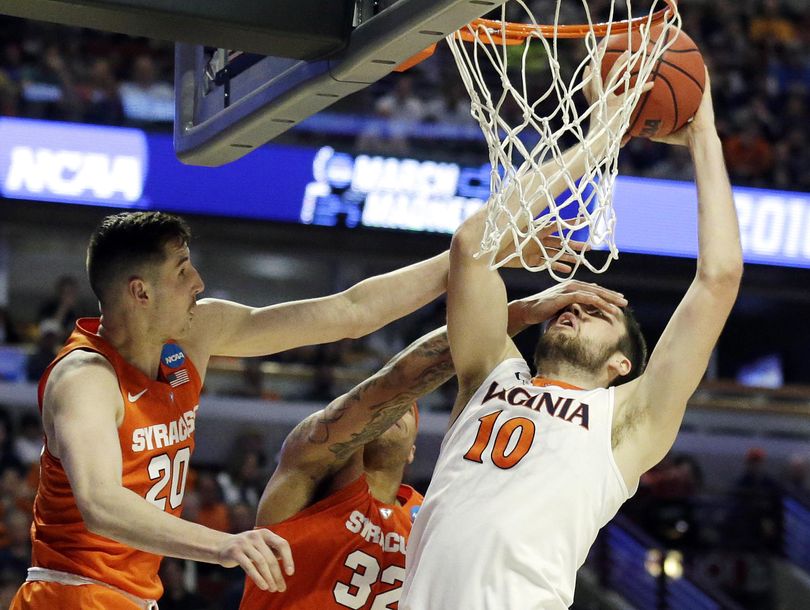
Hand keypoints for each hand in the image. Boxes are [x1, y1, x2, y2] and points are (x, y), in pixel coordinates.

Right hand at [217, 529, 293, 591]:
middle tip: (281, 588)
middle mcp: (256, 535)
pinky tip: (263, 586)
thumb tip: (288, 565)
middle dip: (277, 575)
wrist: (221, 546)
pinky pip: (249, 566)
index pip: (282, 544)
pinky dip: (258, 578)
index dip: (288, 559)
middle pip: (271, 557)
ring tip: (273, 589)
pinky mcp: (235, 552)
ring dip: (269, 578)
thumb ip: (273, 552)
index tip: (290, 573)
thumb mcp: (260, 546)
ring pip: (261, 562)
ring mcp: (245, 543)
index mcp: (265, 533)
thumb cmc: (246, 548)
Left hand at [499, 225, 586, 274]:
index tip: (582, 220)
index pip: (556, 225)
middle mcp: (540, 240)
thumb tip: (535, 213)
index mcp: (537, 229)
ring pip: (557, 254)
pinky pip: (549, 264)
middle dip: (574, 245)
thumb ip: (526, 223)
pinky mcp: (534, 261)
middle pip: (561, 242)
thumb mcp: (516, 229)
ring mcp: (538, 251)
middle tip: (588, 248)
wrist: (494, 251)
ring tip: (581, 260)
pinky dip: (558, 267)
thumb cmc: (504, 237)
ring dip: (569, 257)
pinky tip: (568, 269)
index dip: (569, 222)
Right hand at [508, 280, 627, 334]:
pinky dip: (596, 302)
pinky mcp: (564, 296)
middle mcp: (571, 284)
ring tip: (620, 306)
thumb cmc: (543, 310)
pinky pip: (584, 298)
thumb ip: (573, 304)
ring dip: (608, 299)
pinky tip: (606, 307)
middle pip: (596, 289)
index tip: (618, 300)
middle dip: (612, 295)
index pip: (593, 289)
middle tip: (625, 302)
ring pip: (593, 293)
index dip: (607, 294)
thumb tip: (584, 308)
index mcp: (572, 286)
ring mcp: (567, 289)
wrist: (527, 310)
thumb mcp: (561, 306)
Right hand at [585, 52, 652, 139]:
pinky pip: (631, 93)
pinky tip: (652, 83)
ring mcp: (606, 100)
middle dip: (597, 60)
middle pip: (595, 76)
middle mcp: (598, 100)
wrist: (598, 147)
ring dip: (620, 64)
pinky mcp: (617, 104)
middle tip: (602, 48)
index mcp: (594, 106)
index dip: (586, 77)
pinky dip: (642, 88)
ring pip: (612, 77)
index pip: (587, 89)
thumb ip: (618, 135)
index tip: (588, 67)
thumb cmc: (600, 146)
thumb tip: (626, 140)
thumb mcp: (607, 137)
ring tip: (629, 54)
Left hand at [651, 68, 715, 147]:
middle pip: (690, 86)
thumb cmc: (686, 139)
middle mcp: (696, 103)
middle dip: (686, 76)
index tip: (673, 81)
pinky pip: (706, 83)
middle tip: (681, 64)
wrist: (699, 138)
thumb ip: (659, 134)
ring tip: (694, 58)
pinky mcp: (707, 98)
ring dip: (697, 71)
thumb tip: (647, 135)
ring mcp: (703, 100)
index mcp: (689, 110)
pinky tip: (702, 64)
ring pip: (700, 82)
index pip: (683, 97)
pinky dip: (705, 74)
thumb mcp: (669, 135)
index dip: (679, 89)